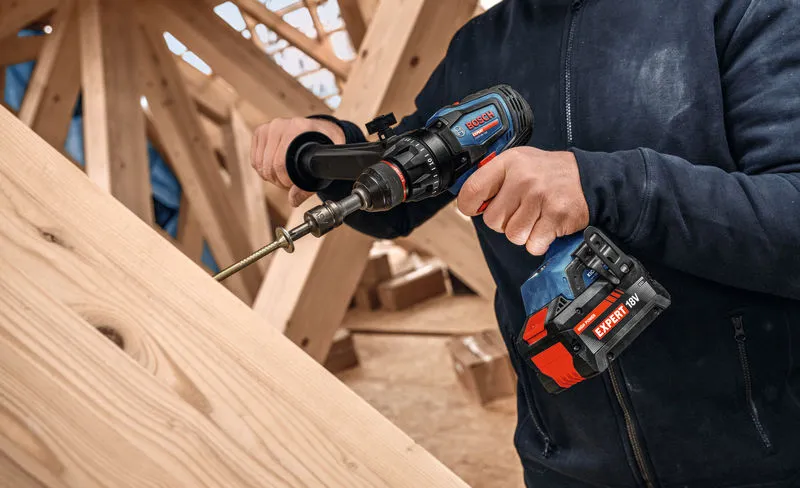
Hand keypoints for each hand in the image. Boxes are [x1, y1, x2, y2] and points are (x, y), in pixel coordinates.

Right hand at [251, 117, 344, 206]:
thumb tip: (293, 200)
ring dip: (271, 176)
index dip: (286, 180)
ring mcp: (269, 127)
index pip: (281, 163)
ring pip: (259, 165)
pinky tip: (276, 168)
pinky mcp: (260, 132)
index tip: (294, 184)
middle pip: (269, 166)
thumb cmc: (324, 146)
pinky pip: (255, 161)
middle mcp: (281, 124)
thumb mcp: (323, 164)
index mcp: (298, 128)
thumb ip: (311, 185)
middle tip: (290, 183)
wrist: (319, 130)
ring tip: (285, 175)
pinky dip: (263, 170)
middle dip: (279, 181)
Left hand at [457, 147, 589, 254]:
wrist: (589, 179)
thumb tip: (469, 202)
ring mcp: (540, 197)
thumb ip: (494, 179)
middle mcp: (523, 178)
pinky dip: (539, 241)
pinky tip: (546, 225)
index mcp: (509, 162)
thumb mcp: (519, 163)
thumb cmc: (549, 175)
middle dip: (504, 223)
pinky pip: (533, 244)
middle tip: (520, 211)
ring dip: (523, 233)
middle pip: (492, 221)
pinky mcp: (555, 215)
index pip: (472, 189)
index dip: (468, 206)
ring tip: (536, 217)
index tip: (476, 209)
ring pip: (513, 235)